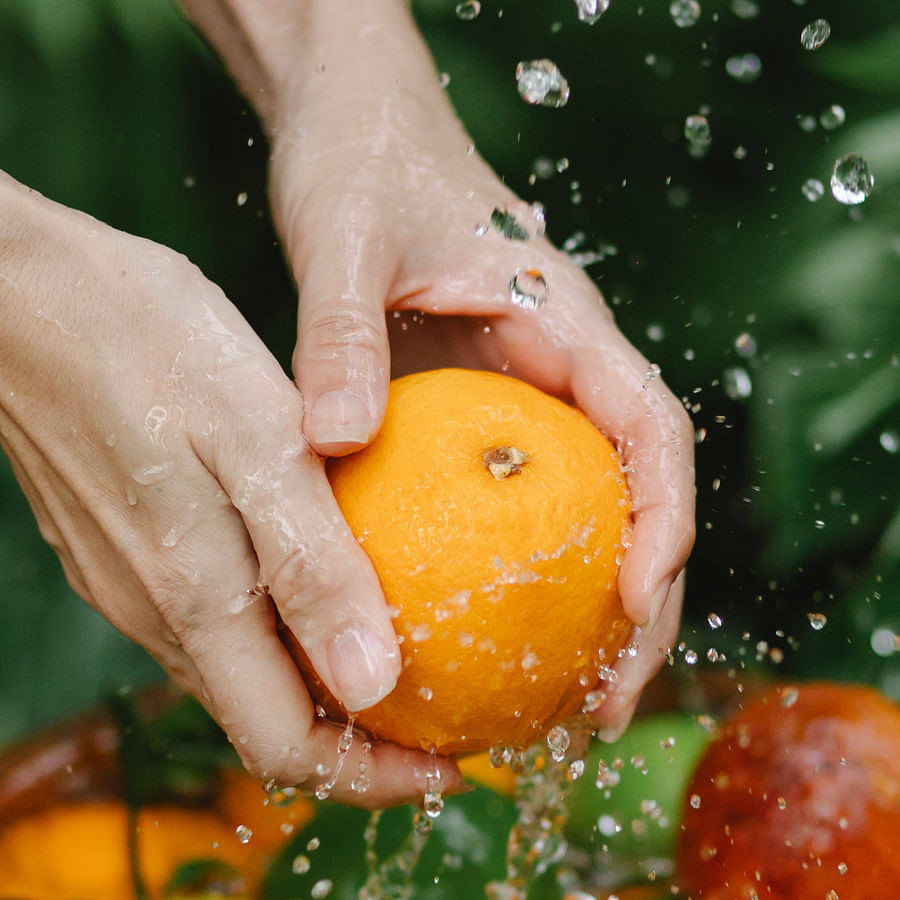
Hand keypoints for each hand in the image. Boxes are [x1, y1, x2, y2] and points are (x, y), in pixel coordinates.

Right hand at [0, 172, 461, 805]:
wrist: (28, 293)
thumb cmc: (150, 343)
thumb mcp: (255, 440)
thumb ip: (309, 564)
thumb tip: (372, 683)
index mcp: (194, 598)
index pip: (289, 746)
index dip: (373, 775)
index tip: (451, 769)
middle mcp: (157, 611)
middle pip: (269, 723)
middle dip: (361, 743)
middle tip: (444, 715)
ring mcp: (134, 581)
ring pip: (243, 675)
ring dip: (323, 689)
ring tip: (401, 656)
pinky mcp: (125, 545)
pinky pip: (215, 620)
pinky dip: (282, 633)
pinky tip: (323, 583)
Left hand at [259, 11, 695, 735]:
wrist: (354, 129)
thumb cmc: (365, 167)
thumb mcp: (345, 239)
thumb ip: (342, 331)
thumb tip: (332, 437)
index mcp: (561, 323)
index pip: (651, 425)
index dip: (665, 514)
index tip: (638, 596)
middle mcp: (559, 369)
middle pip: (635, 496)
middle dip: (640, 604)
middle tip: (600, 704)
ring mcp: (523, 398)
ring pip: (584, 514)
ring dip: (585, 610)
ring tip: (556, 705)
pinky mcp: (478, 415)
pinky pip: (514, 505)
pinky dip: (515, 576)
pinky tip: (471, 635)